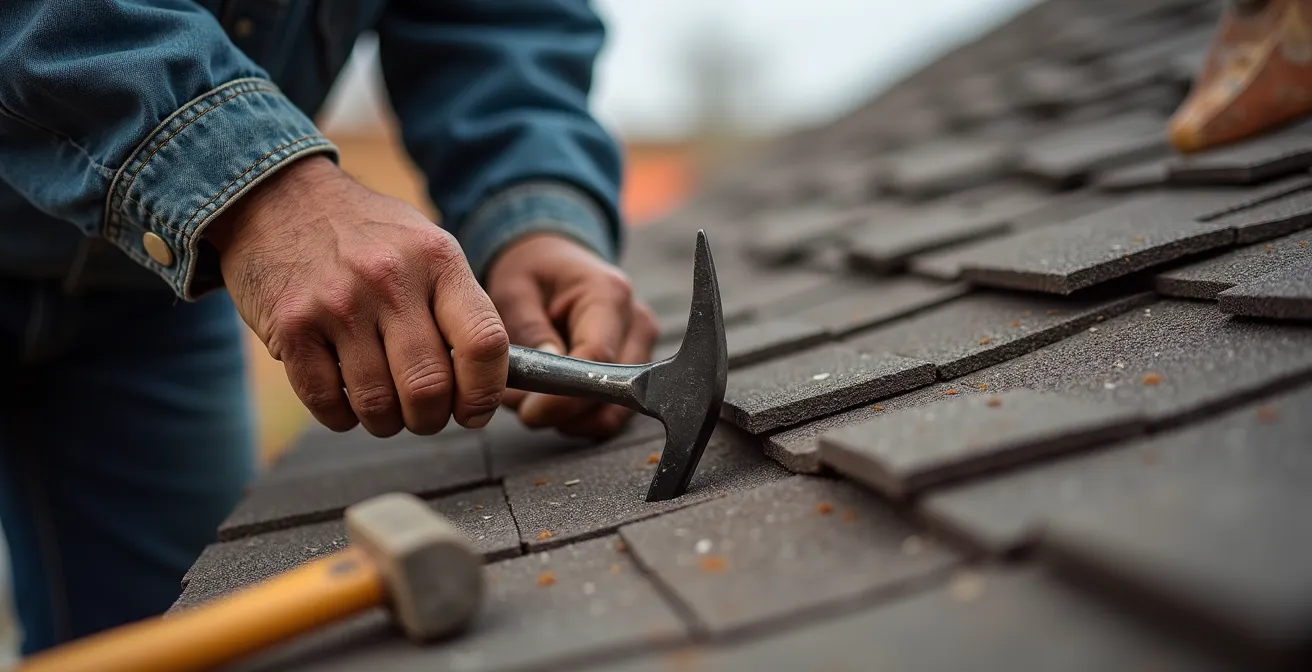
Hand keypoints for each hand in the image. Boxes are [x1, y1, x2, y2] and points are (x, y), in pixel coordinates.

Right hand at [207, 156, 509, 436]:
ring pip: (379, 405)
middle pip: (430, 387)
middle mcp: (390, 280)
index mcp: (438, 260)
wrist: (280, 197)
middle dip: (433, 419)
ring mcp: (338, 304)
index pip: (484, 343)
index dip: (486, 393)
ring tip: (385, 408)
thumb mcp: (426, 247)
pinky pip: (327, 403)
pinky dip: (343, 417)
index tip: (475, 410)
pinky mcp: (291, 326)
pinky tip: (346, 399)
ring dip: (388, 422)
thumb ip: (458, 306)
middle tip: (426, 415)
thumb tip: (491, 381)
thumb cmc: (367, 234)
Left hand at [486, 233, 658, 437]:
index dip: (564, 395)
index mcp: (609, 294)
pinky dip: (581, 417)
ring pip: (617, 410)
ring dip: (572, 419)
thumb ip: (530, 331)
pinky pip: (614, 411)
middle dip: (566, 412)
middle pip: (615, 391)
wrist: (552, 263)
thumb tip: (545, 379)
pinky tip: (554, 401)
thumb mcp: (515, 291)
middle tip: (524, 408)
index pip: (599, 358)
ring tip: (534, 401)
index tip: (529, 411)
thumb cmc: (532, 273)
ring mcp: (642, 345)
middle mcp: (637, 321)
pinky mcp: (636, 365)